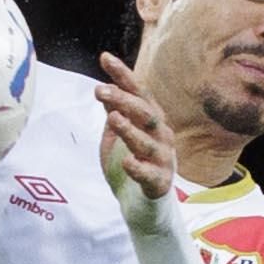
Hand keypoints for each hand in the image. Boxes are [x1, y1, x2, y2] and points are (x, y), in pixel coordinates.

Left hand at [94, 51, 177, 232]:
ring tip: (114, 118)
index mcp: (151, 120)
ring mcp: (163, 159)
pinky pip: (150, 174)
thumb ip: (115, 113)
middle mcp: (160, 135)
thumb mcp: (119, 135)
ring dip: (131, 130)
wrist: (142, 205)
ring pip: (147, 142)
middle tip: (101, 91)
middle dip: (124, 100)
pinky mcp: (160, 183)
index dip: (123, 75)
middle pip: (145, 113)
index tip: (105, 58)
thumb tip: (105, 87)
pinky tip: (127, 161)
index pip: (138, 92)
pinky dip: (138, 168)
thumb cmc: (131, 165)